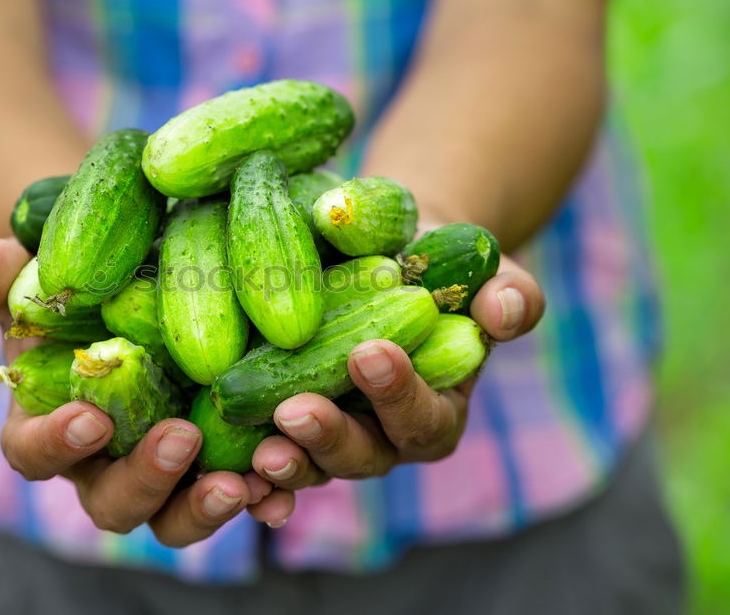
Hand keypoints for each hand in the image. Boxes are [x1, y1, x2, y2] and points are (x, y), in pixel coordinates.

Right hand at [0, 238, 293, 545]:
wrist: (131, 305)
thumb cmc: (78, 302)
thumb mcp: (47, 285)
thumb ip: (13, 278)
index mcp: (50, 429)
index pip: (35, 453)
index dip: (56, 444)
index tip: (89, 420)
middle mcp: (103, 468)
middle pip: (113, 503)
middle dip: (146, 479)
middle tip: (181, 439)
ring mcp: (162, 477)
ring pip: (175, 518)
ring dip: (206, 506)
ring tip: (245, 481)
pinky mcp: (213, 471)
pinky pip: (234, 497)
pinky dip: (259, 499)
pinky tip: (283, 487)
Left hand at [250, 251, 544, 488]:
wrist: (382, 259)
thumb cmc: (438, 265)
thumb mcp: (480, 272)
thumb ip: (505, 293)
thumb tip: (505, 308)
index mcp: (434, 411)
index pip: (423, 417)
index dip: (400, 393)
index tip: (371, 351)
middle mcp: (383, 439)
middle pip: (361, 456)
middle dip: (330, 438)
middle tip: (297, 411)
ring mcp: (329, 438)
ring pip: (309, 467)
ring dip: (284, 462)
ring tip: (257, 451)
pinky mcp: (283, 427)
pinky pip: (266, 460)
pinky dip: (247, 470)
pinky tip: (223, 466)